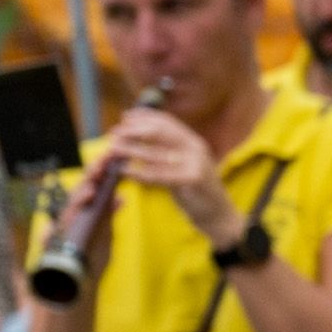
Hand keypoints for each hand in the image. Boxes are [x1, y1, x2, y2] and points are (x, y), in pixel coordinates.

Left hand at [100, 108, 233, 244]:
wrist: (219, 215)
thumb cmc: (197, 192)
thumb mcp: (184, 166)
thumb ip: (169, 153)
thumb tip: (140, 139)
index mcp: (193, 143)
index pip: (167, 122)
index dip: (144, 117)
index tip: (125, 116)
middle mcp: (195, 149)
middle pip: (161, 133)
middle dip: (135, 130)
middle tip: (115, 132)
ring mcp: (195, 163)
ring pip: (156, 153)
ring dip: (131, 149)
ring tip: (113, 148)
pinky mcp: (192, 180)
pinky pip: (159, 175)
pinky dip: (139, 173)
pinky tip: (124, 171)